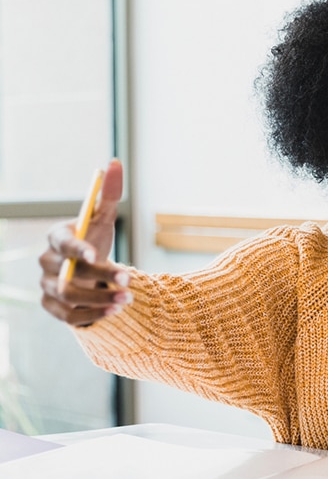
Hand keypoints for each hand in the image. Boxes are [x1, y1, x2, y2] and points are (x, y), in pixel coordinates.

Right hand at [39, 158, 131, 326]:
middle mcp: (47, 263)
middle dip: (98, 277)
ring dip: (99, 300)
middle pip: (67, 274)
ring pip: (69, 297)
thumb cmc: (96, 240)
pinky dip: (93, 315)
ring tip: (128, 299)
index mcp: (57, 238)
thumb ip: (109, 194)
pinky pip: (69, 316)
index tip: (97, 255)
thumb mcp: (104, 218)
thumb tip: (113, 162)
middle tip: (129, 280)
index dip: (77, 249)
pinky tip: (115, 311)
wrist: (92, 273)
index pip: (61, 243)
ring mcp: (47, 287)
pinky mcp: (54, 308)